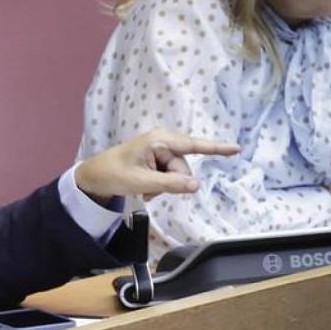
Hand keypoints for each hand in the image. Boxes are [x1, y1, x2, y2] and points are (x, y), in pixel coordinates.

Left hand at [75, 128, 238, 202]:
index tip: (237, 149)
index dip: (217, 149)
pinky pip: (170, 176)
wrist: (93, 177)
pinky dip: (160, 186)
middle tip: (149, 189)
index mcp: (160, 140)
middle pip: (184, 169)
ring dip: (164, 187)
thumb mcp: (141, 182)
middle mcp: (163, 142)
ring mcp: (160, 151)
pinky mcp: (157, 160)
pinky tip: (145, 188)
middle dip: (172, 183)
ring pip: (178, 176)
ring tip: (144, 189)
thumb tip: (196, 186)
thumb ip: (170, 184)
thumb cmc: (112, 174)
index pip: (194, 146)